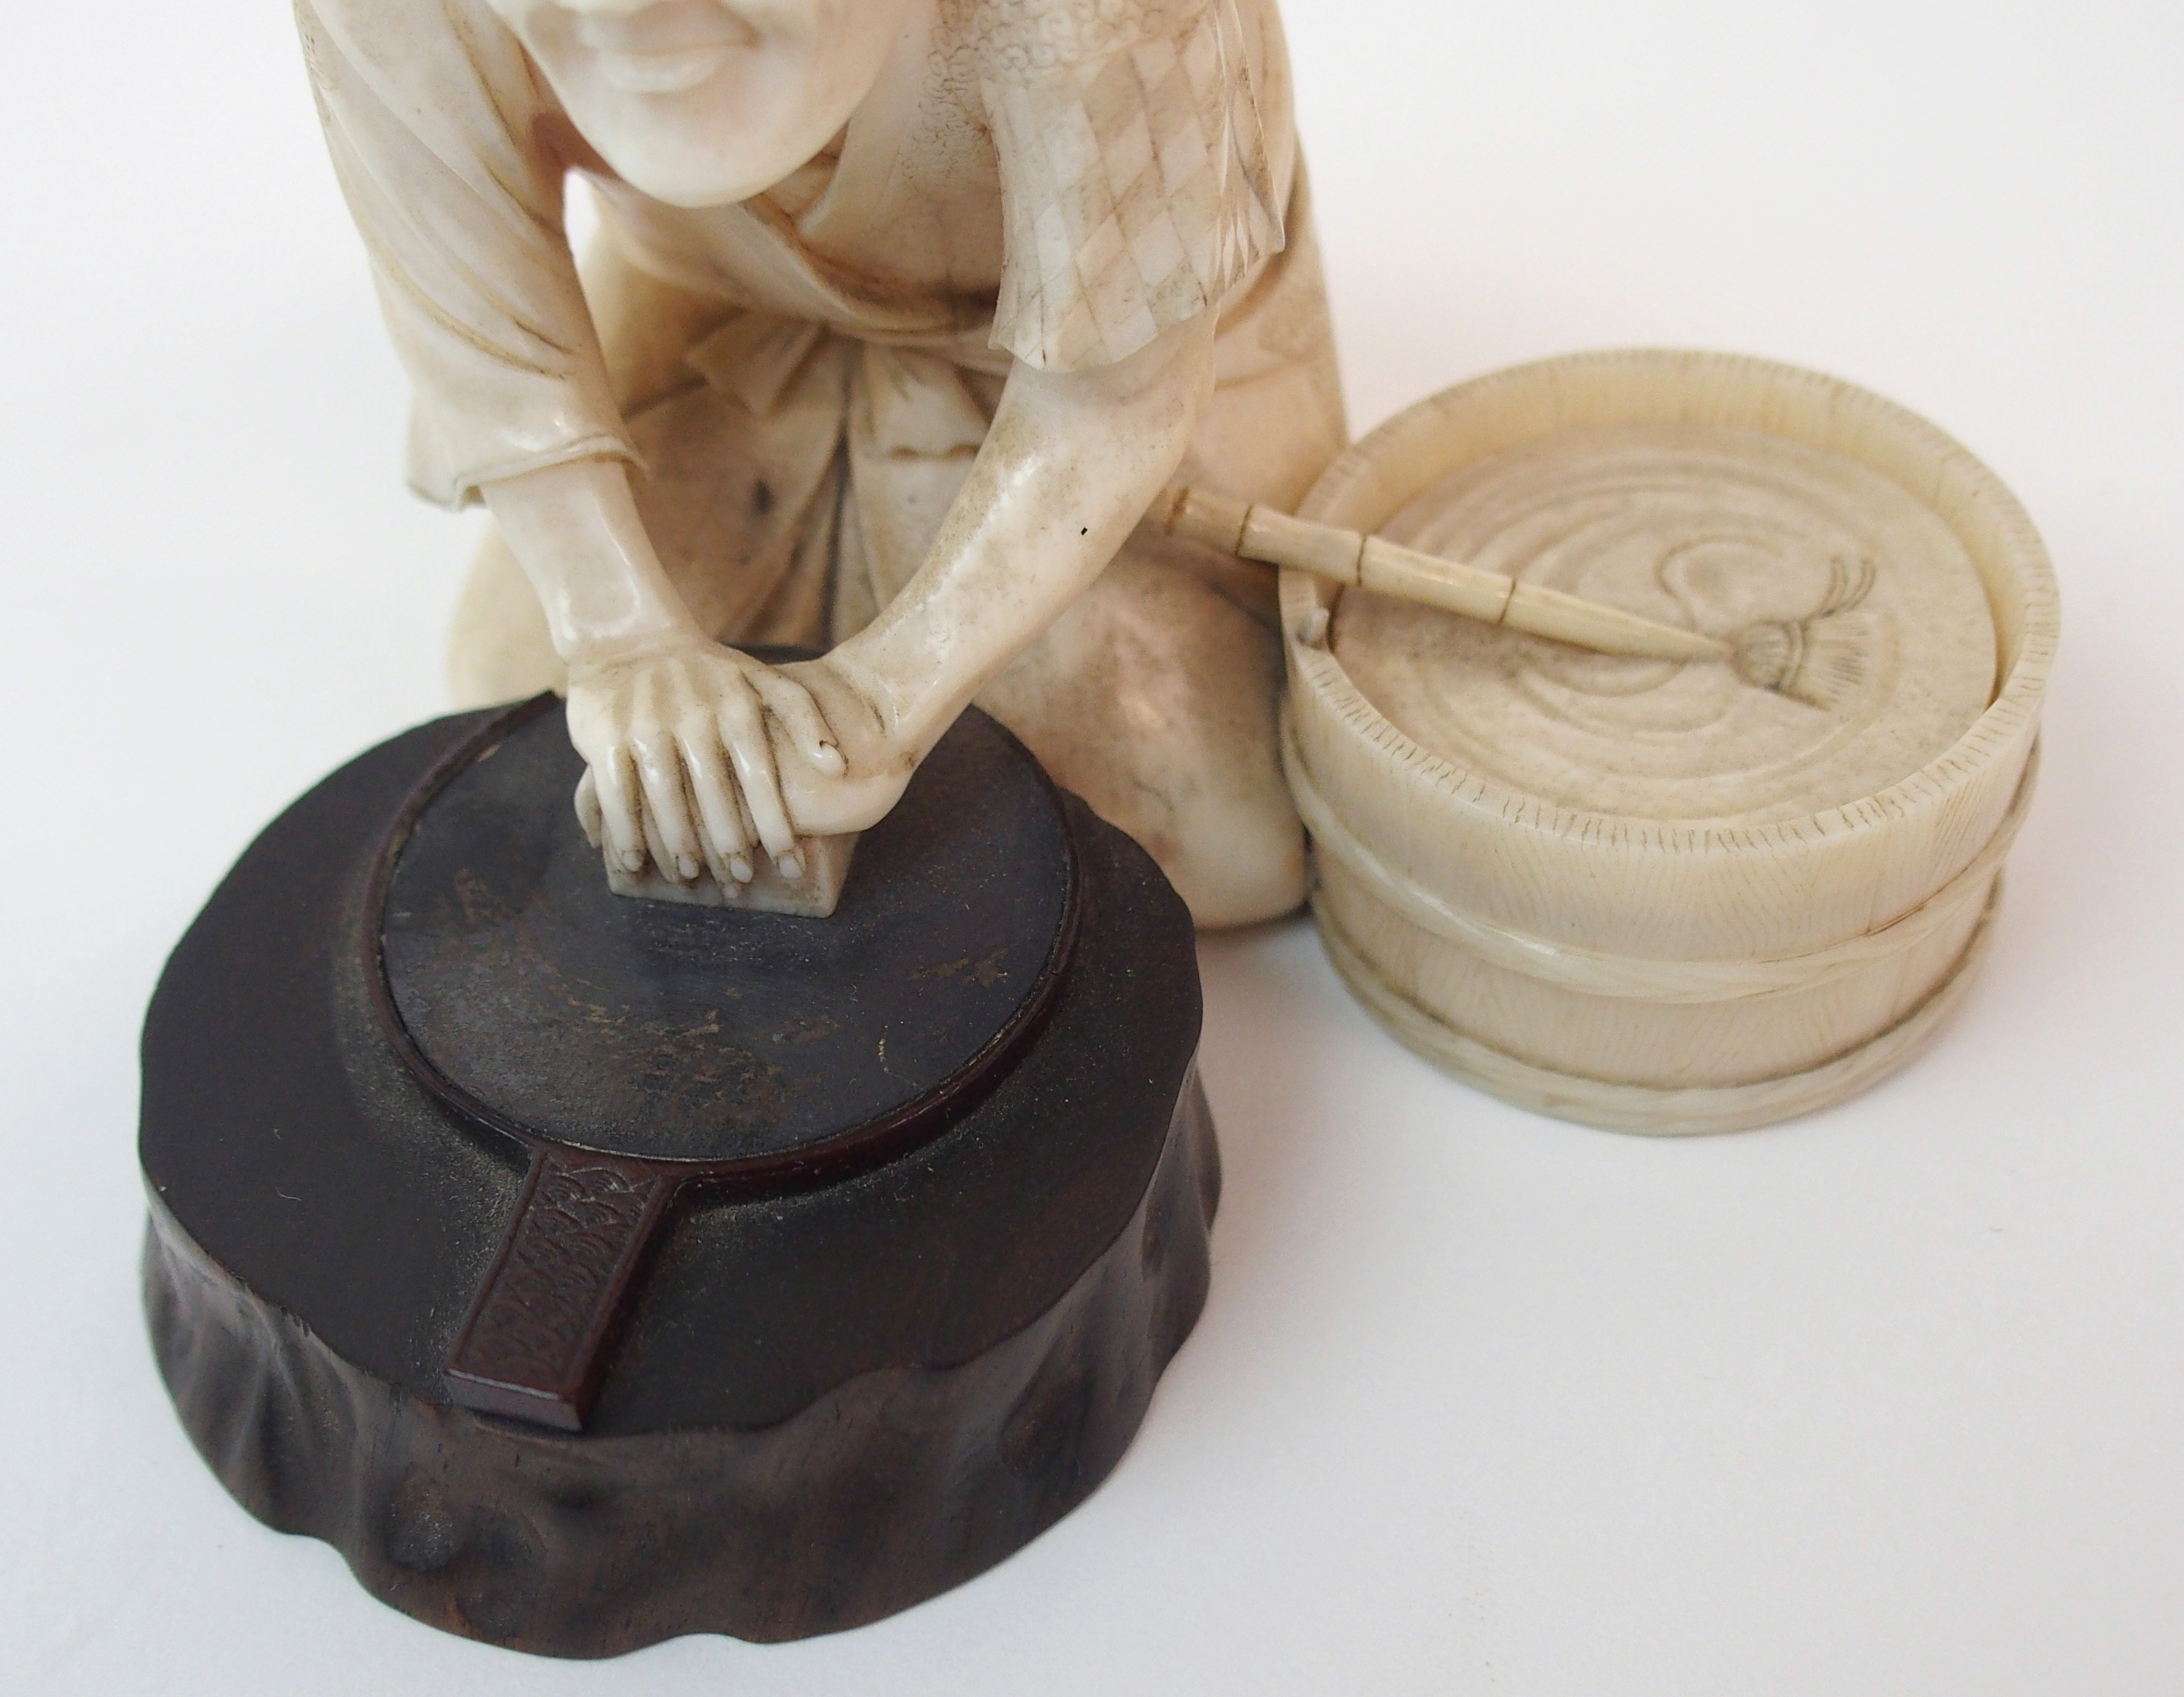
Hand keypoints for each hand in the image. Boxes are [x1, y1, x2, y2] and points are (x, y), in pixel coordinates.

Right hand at [564, 635, 916, 885]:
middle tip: (739, 880)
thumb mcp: (763, 680)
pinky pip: (616, 793)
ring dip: (678, 844)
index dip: (777, 828)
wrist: (630, 638)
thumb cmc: (710, 672)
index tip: (790, 868)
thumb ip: (806, 718)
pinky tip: (633, 861)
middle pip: (715, 797)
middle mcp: (693, 717)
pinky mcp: (607, 736)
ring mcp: (647, 727)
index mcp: (736, 708)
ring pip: (666, 800)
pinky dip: (624, 831)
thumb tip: (838, 767)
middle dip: (729, 845)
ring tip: (690, 876)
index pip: (762, 780)